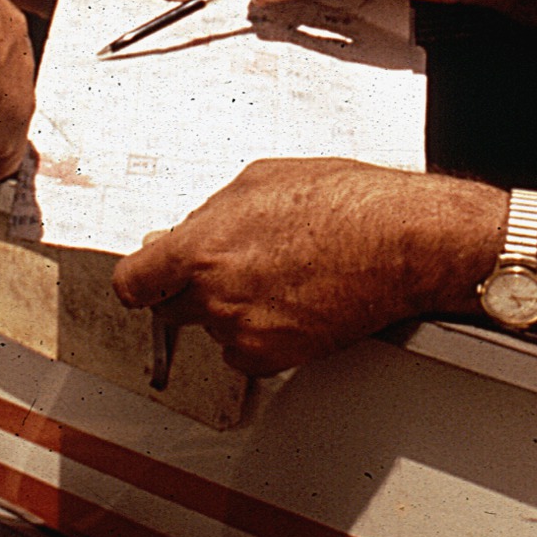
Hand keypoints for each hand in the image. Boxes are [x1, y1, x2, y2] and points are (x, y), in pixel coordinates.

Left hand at [108, 159, 493, 374]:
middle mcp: (214, 293)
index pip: (134, 282)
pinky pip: (243, 353)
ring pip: (213, 328)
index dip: (142, 279)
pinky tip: (290, 304)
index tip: (149, 278)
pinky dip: (258, 335)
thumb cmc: (347, 203)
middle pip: (171, 308)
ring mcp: (242, 330)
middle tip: (232, 265)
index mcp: (202, 246)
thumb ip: (210, 213)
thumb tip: (184, 231)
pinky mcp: (274, 357)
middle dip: (192, 287)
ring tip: (279, 277)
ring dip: (231, 309)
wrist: (402, 242)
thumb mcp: (263, 179)